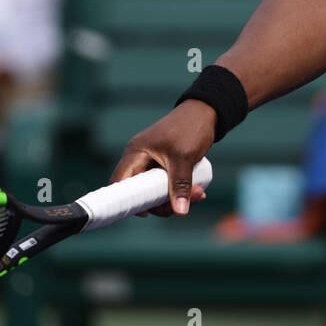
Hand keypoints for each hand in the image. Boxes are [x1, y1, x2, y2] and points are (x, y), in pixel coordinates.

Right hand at [110, 99, 214, 216]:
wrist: (206, 113)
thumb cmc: (190, 128)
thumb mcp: (184, 158)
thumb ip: (180, 185)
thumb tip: (180, 211)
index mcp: (135, 153)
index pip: (120, 183)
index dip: (127, 201)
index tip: (147, 212)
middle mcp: (139, 160)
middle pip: (139, 193)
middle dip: (162, 202)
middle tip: (185, 204)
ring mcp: (151, 164)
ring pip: (155, 192)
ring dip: (175, 198)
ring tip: (199, 193)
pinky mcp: (163, 167)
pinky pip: (165, 186)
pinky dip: (179, 192)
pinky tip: (197, 192)